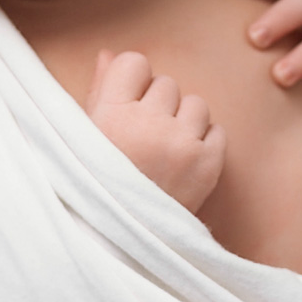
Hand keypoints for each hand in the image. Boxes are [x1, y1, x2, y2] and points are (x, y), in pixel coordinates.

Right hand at [85, 49, 224, 213]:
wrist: (120, 248)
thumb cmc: (95, 188)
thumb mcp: (84, 139)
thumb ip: (99, 92)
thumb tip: (109, 54)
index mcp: (110, 115)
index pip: (134, 62)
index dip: (132, 81)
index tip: (126, 103)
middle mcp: (148, 124)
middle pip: (166, 84)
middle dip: (157, 104)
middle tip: (143, 138)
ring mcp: (182, 145)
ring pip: (195, 104)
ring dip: (183, 121)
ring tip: (164, 151)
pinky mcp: (208, 166)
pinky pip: (217, 131)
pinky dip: (204, 143)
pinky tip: (182, 163)